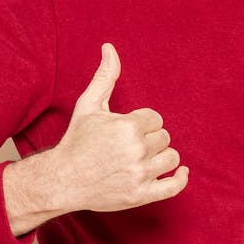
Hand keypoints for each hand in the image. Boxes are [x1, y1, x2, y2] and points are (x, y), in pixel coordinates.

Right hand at [3, 43, 187, 234]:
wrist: (62, 179)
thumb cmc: (76, 140)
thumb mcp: (88, 105)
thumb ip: (105, 77)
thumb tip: (110, 48)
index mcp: (128, 126)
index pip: (156, 119)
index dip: (143, 123)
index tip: (126, 130)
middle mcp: (137, 150)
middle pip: (164, 138)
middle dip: (150, 139)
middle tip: (129, 146)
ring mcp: (140, 174)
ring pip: (172, 158)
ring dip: (161, 157)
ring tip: (142, 158)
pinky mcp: (141, 195)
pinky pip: (173, 187)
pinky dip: (181, 179)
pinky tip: (182, 172)